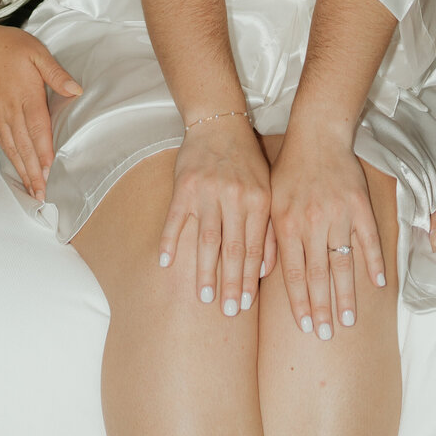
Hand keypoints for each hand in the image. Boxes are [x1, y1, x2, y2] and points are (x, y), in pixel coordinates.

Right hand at [0, 23, 81, 202]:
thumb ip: (56, 73)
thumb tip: (76, 90)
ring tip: (31, 189)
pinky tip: (17, 167)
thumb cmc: (6, 46)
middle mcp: (11, 110)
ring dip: (23, 170)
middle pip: (25, 146)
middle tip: (42, 194)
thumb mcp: (36, 52)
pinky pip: (1, 141)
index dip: (45, 151)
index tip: (51, 171)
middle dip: (34, 172)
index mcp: (26, 96)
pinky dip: (10, 158)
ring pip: (12, 148)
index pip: (38, 129)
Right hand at [159, 114, 272, 315]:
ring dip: (205, 271)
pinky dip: (170, 241)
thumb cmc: (246, 163)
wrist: (220, 123)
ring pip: (207, 238)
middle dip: (230, 283)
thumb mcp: (267, 190)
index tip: (245, 305)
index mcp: (259, 200)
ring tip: (203, 297)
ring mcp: (208, 191)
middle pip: (233, 248)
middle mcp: (235, 196)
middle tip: (227, 312)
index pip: (255, 247)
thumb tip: (265, 272)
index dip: (249, 278)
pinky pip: (176, 218)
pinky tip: (166, 264)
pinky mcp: (184, 185)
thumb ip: (268, 229)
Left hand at [269, 125, 385, 337]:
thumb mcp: (270, 201)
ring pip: (343, 262)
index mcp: (287, 223)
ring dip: (347, 294)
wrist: (316, 134)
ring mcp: (338, 214)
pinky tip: (377, 284)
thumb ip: (270, 236)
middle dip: (322, 308)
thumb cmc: (289, 170)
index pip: (293, 274)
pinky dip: (374, 262)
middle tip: (326, 335)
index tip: (305, 327)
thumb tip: (263, 274)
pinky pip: (368, 239)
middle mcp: (311, 222)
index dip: (299, 303)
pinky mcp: (359, 205)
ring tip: (349, 320)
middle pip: (317, 275)